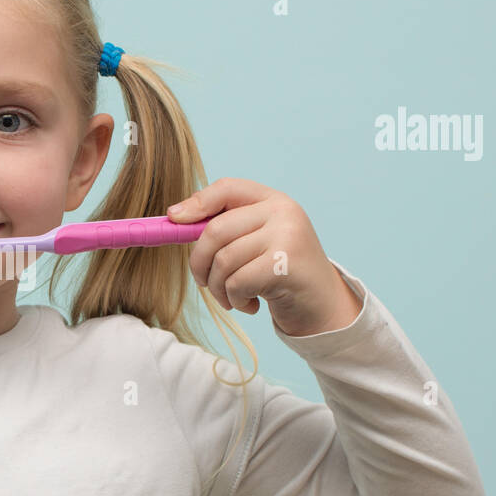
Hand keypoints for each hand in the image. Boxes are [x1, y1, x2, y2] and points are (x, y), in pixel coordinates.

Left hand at [167, 177, 362, 336]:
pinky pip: (238, 281)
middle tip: (204, 283)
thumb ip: (225, 229)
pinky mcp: (287, 264)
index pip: (227, 188)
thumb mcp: (254, 243)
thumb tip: (174, 217)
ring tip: (233, 298)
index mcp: (273, 200)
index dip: (197, 203)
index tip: (174, 219)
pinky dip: (235, 299)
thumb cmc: (278, 275)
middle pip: (216, 230)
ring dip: (219, 288)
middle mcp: (283, 211)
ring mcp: (288, 235)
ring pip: (224, 260)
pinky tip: (250, 304)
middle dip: (199, 262)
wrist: (321, 306)